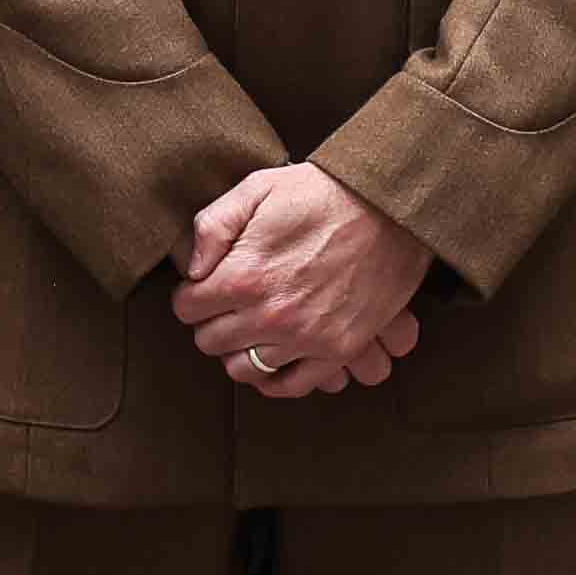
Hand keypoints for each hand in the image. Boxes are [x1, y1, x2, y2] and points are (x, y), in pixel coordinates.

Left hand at [174, 159, 426, 395]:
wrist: (388, 208)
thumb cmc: (321, 194)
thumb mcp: (256, 189)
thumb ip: (211, 226)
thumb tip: (192, 269)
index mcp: (245, 275)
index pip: (187, 308)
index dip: (192, 295)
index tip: (204, 287)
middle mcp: (271, 315)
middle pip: (210, 341)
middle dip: (211, 322)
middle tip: (226, 306)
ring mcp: (306, 337)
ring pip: (243, 368)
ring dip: (240, 348)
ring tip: (250, 328)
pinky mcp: (338, 349)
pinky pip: (291, 385)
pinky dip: (273, 379)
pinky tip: (270, 359)